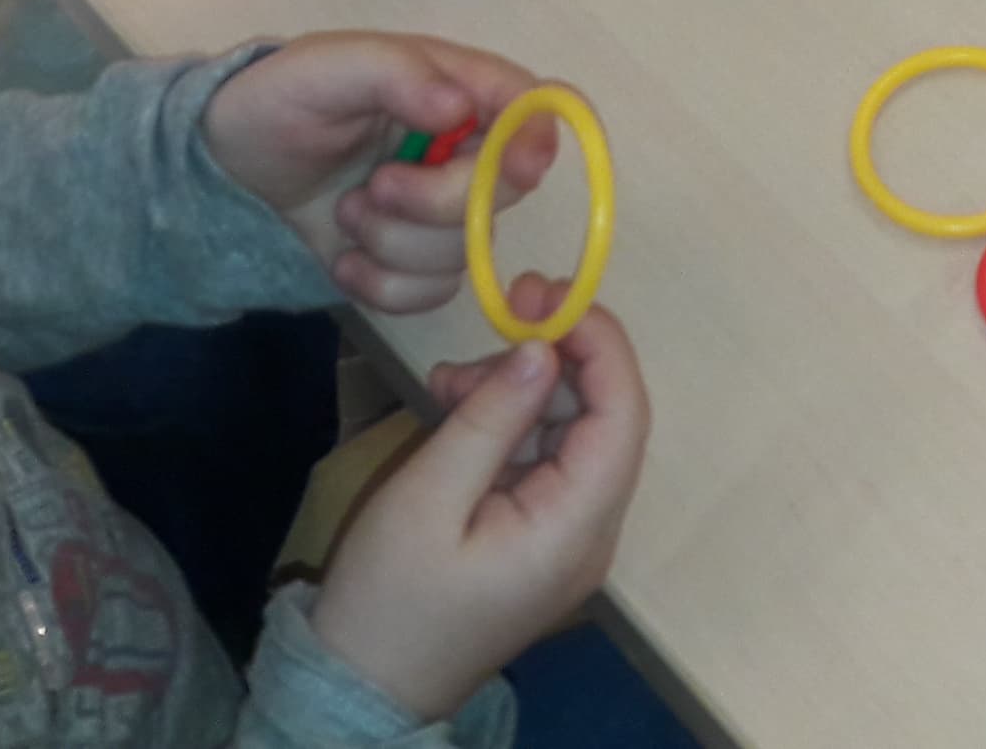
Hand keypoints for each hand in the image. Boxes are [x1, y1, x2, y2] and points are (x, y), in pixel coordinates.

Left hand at [201, 33, 568, 312]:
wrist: (226, 175)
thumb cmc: (279, 104)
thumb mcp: (327, 67)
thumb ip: (397, 73)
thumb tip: (461, 110)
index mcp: (459, 88)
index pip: (535, 107)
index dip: (538, 138)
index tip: (512, 168)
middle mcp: (466, 151)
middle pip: (506, 192)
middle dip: (433, 203)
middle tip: (373, 188)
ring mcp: (443, 212)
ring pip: (466, 250)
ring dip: (393, 243)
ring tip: (345, 212)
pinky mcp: (415, 263)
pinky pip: (431, 293)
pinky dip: (381, 285)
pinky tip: (343, 259)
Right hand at [312, 307, 650, 723]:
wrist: (362, 690)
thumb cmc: (390, 601)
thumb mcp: (427, 498)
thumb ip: (491, 418)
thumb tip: (542, 346)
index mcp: (576, 528)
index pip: (623, 415)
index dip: (599, 342)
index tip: (547, 293)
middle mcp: (590, 532)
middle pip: (602, 417)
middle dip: (558, 354)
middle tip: (504, 307)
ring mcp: (567, 538)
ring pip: (569, 432)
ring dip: (521, 387)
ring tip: (449, 378)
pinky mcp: (538, 538)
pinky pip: (541, 461)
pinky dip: (505, 423)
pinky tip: (451, 402)